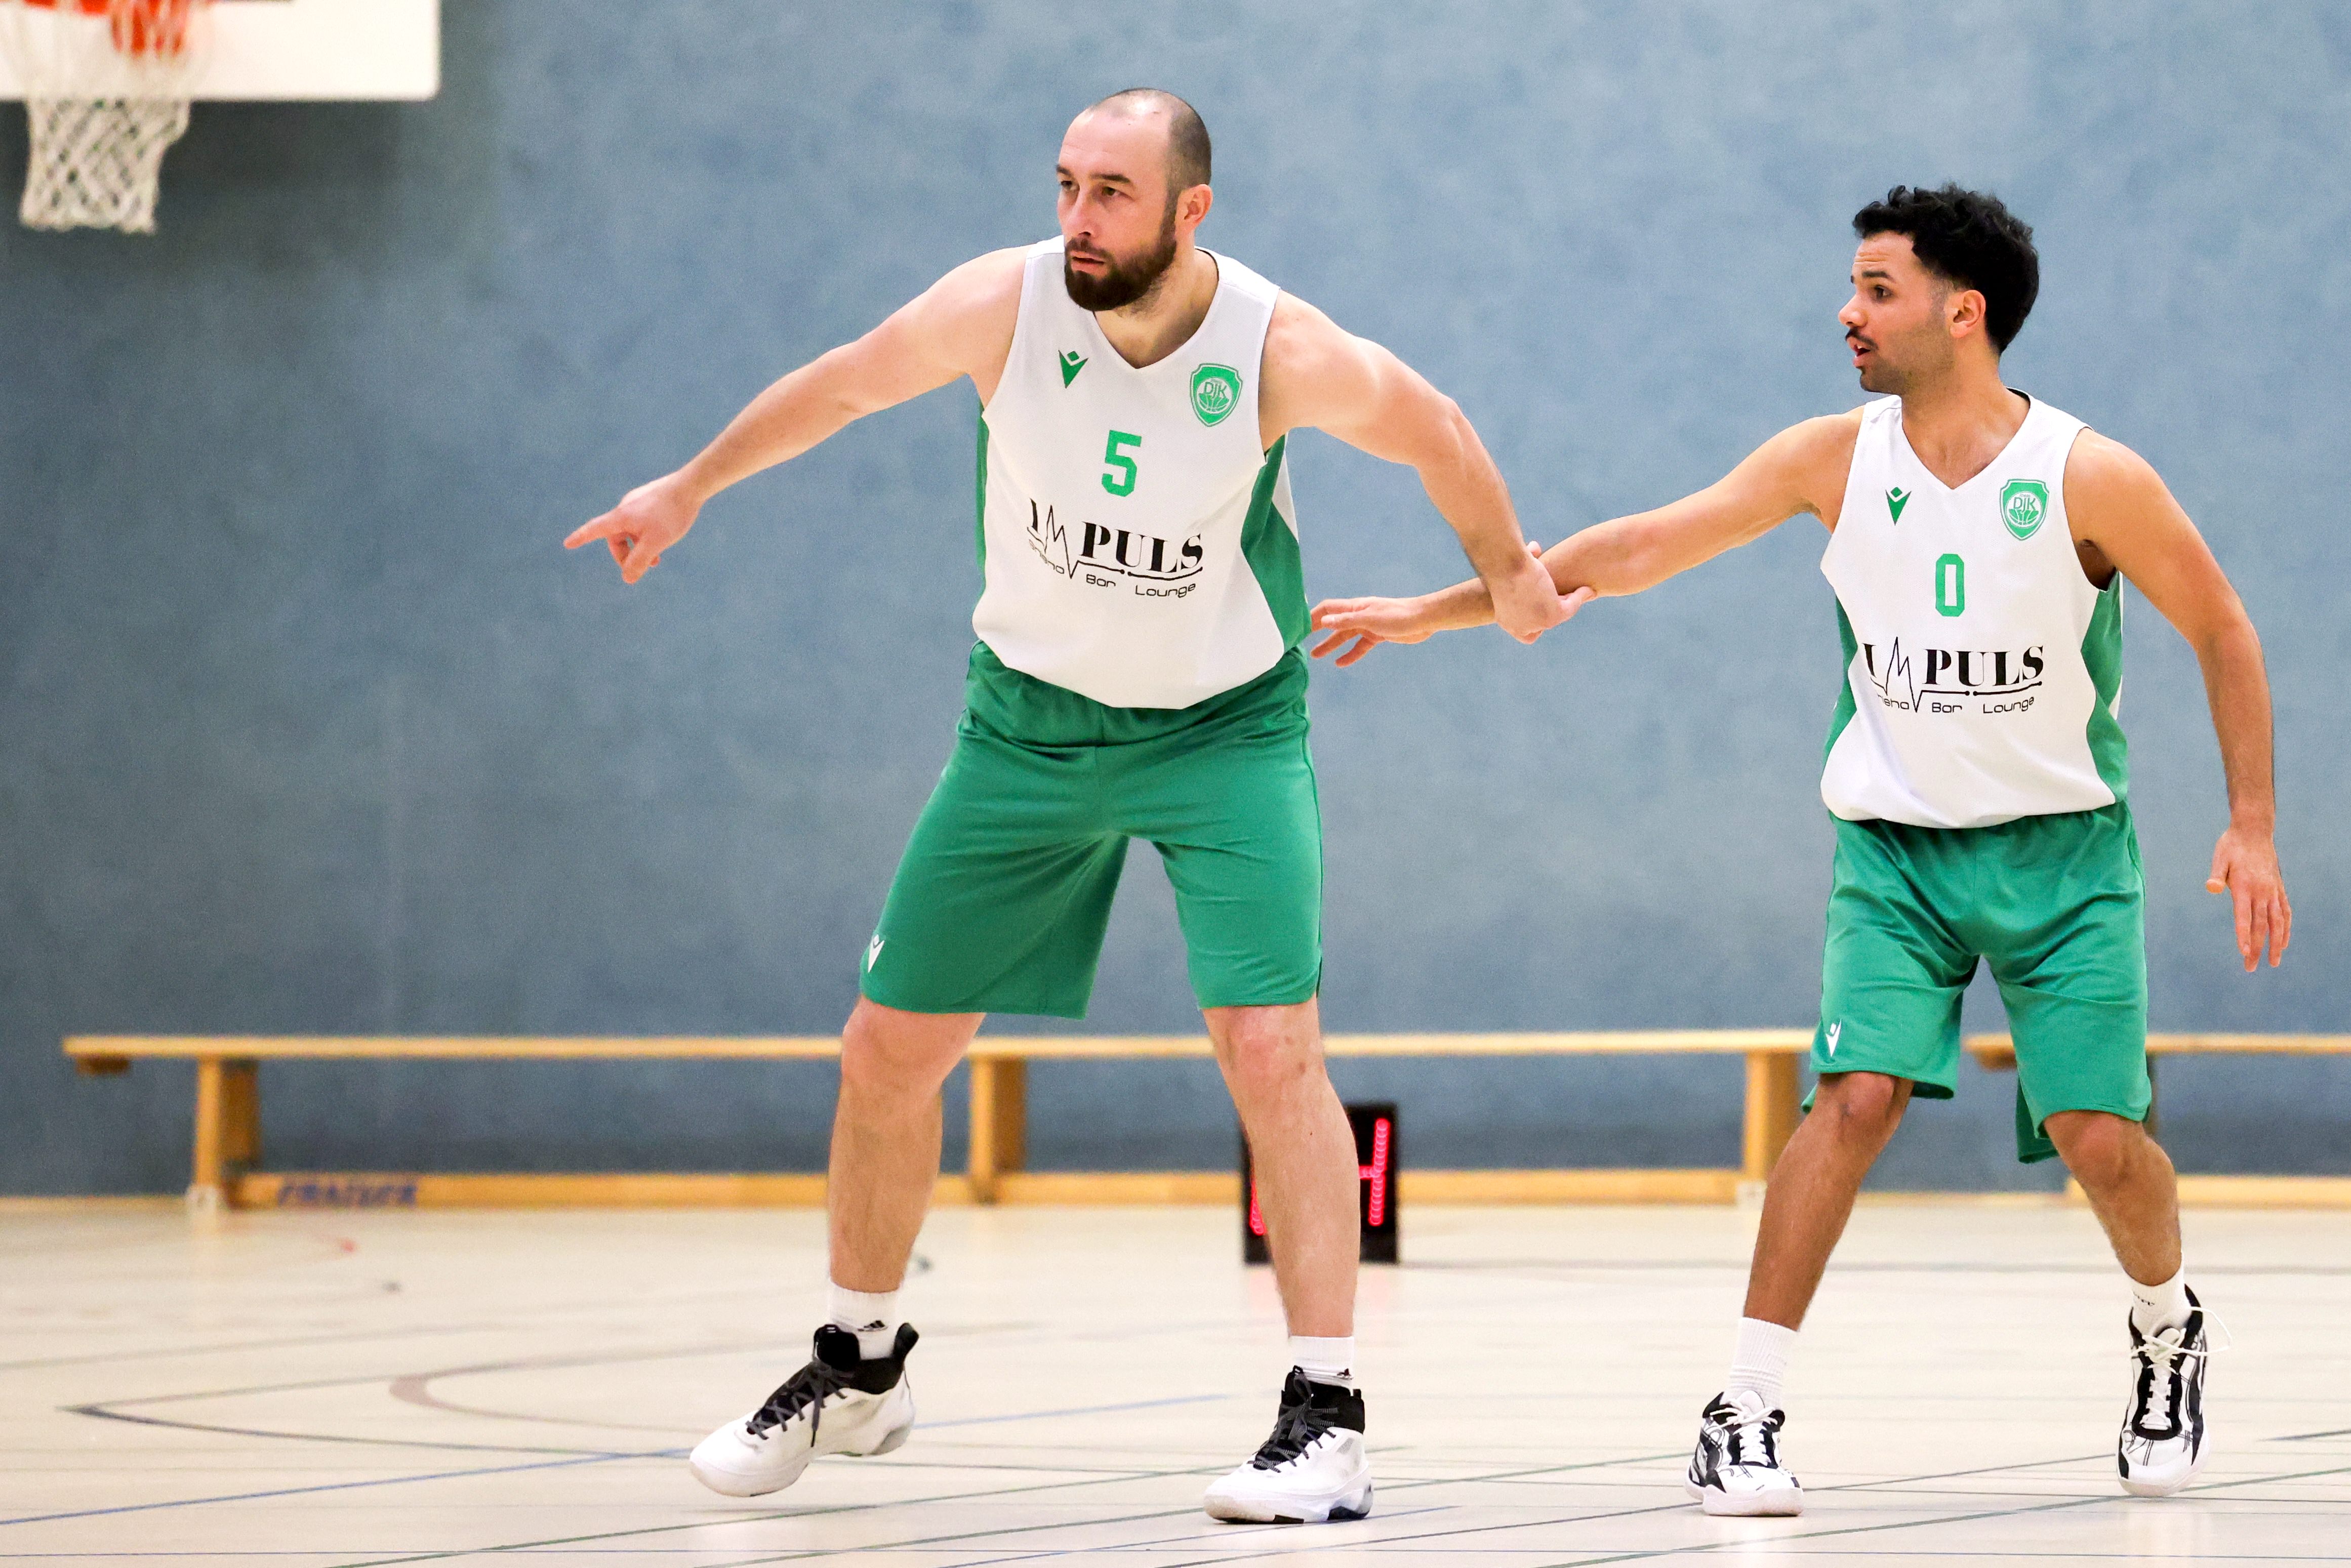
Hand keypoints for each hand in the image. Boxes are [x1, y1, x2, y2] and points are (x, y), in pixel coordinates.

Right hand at [565, 473, 702, 582]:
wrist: (692, 486)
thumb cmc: (672, 515)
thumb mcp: (655, 543)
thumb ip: (639, 562)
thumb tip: (627, 579)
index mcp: (621, 517)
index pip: (595, 529)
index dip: (581, 538)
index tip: (568, 543)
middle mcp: (625, 507)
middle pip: (616, 536)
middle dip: (626, 555)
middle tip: (645, 567)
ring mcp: (638, 501)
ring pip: (631, 530)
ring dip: (639, 546)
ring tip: (657, 559)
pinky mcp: (650, 499)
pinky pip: (642, 521)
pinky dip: (647, 535)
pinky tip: (665, 538)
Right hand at [1309, 595, 1437, 665]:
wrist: (1423, 620)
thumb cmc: (1397, 616)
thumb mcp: (1370, 619)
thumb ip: (1347, 621)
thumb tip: (1324, 621)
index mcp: (1356, 607)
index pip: (1328, 609)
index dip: (1313, 616)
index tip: (1299, 626)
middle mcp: (1359, 615)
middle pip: (1334, 623)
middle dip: (1318, 631)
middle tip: (1301, 642)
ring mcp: (1368, 626)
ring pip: (1345, 636)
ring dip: (1330, 645)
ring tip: (1316, 655)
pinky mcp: (1377, 636)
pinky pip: (1359, 646)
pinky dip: (1350, 654)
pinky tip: (1341, 663)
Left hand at [1489, 544, 1596, 643]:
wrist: (1505, 563)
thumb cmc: (1502, 562)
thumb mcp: (1511, 572)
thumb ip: (1522, 571)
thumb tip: (1534, 551)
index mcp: (1506, 620)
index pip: (1527, 629)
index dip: (1538, 617)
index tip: (1545, 601)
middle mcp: (1520, 626)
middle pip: (1545, 621)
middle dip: (1556, 604)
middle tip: (1564, 591)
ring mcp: (1536, 623)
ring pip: (1560, 614)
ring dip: (1571, 601)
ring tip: (1580, 589)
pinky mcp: (1552, 616)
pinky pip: (1571, 607)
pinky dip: (1581, 596)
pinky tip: (1588, 589)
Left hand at [2206, 824, 2289, 970]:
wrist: (2254, 831)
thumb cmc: (2231, 846)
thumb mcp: (2219, 857)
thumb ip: (2216, 875)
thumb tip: (2211, 888)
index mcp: (2244, 887)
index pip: (2244, 917)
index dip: (2243, 936)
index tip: (2243, 953)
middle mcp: (2261, 892)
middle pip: (2260, 926)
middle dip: (2256, 948)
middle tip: (2250, 968)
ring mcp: (2272, 891)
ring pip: (2277, 922)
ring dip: (2276, 943)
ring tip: (2274, 962)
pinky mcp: (2278, 889)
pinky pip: (2285, 912)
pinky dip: (2286, 928)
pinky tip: (2283, 942)